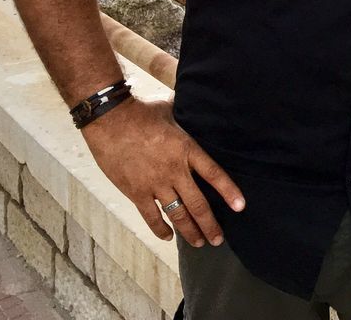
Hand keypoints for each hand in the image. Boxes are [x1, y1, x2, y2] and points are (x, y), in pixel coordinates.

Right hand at [79, 97, 245, 247]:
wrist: (110, 119)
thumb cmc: (141, 110)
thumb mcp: (171, 110)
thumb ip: (184, 117)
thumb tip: (193, 107)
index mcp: (187, 149)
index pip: (214, 174)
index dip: (229, 191)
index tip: (240, 207)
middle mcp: (174, 170)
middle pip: (198, 204)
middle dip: (210, 225)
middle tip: (218, 239)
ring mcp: (155, 184)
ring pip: (177, 214)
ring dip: (189, 231)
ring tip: (199, 242)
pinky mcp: (136, 192)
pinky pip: (151, 216)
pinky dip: (160, 229)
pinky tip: (168, 237)